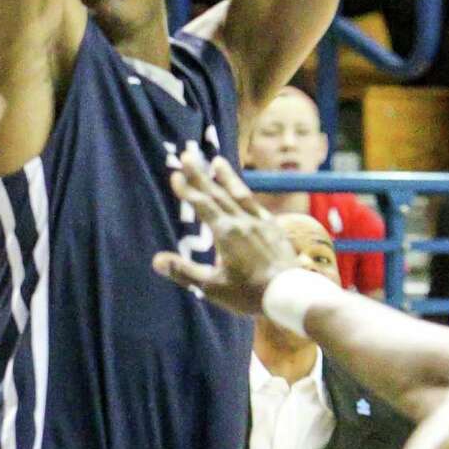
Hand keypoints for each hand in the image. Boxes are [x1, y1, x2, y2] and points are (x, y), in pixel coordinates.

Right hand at [151, 149, 298, 315]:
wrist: (291, 294)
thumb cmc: (249, 293)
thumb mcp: (212, 287)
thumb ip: (184, 272)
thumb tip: (157, 260)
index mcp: (226, 233)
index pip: (202, 205)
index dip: (188, 189)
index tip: (176, 174)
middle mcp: (242, 221)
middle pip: (217, 193)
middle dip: (200, 174)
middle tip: (187, 155)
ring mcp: (260, 223)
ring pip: (239, 194)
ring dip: (226, 176)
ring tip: (217, 161)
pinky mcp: (274, 229)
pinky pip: (256, 205)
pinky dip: (246, 195)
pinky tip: (244, 192)